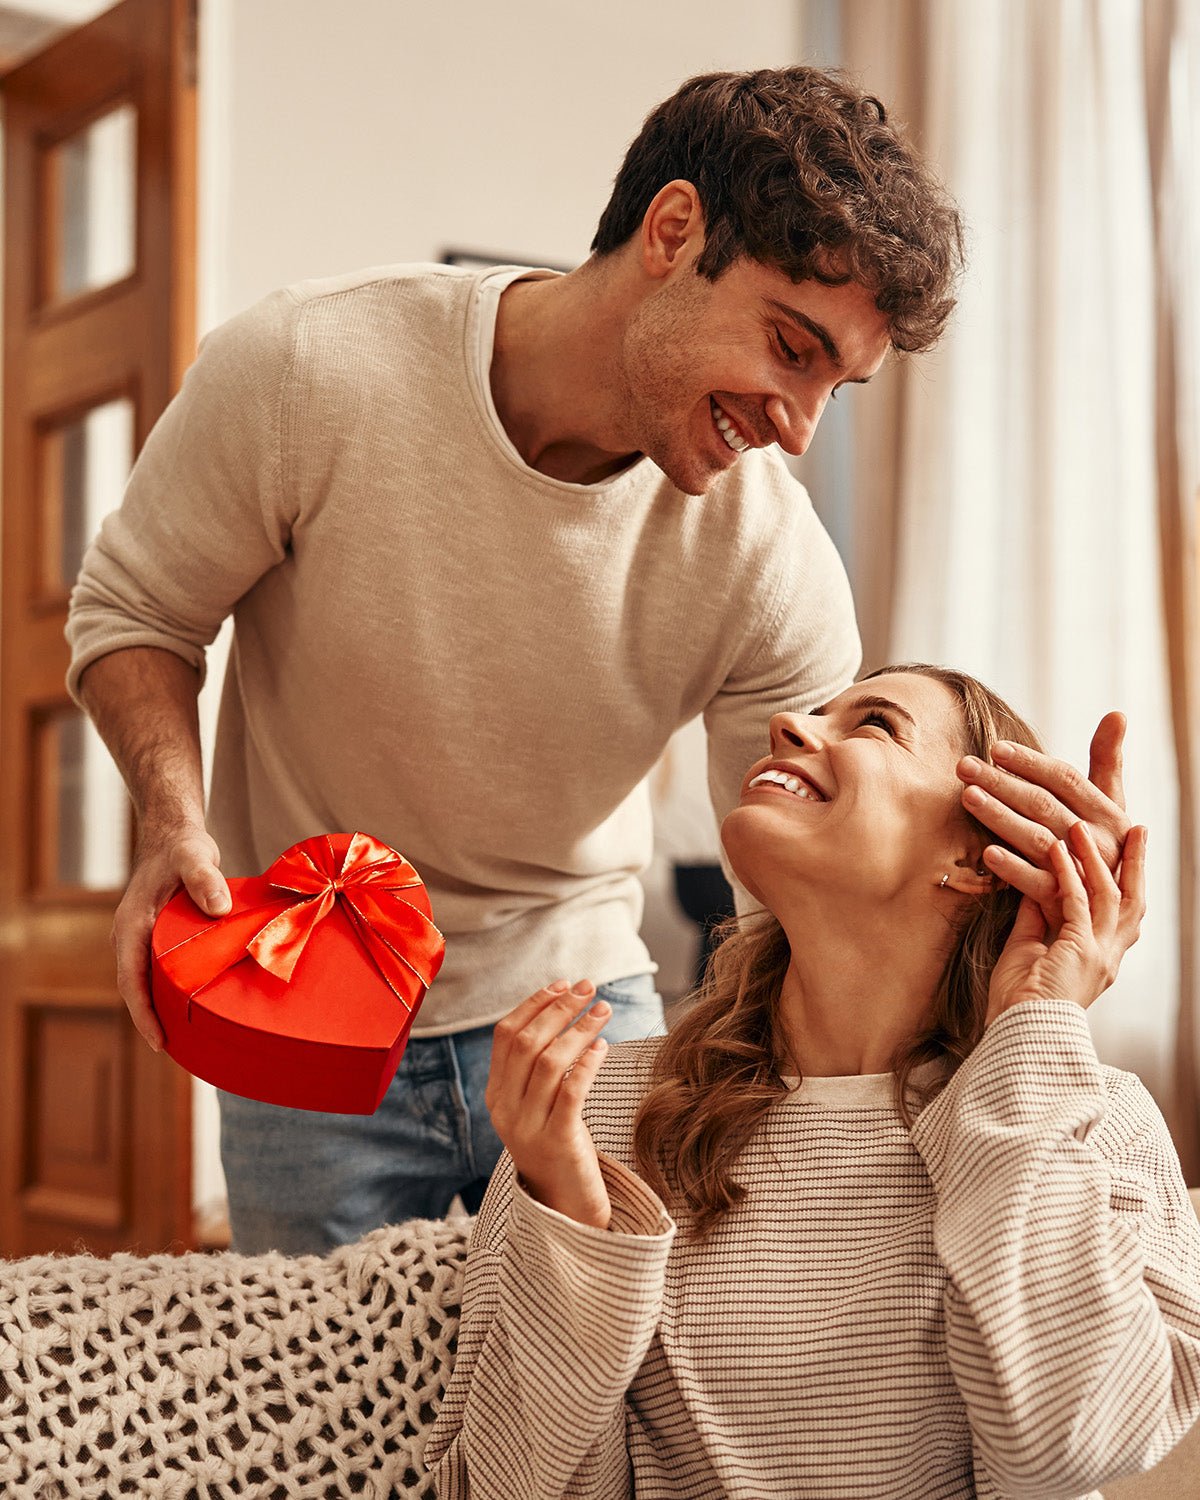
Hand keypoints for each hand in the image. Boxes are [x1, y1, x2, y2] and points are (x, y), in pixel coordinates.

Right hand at [112, 823, 230, 1050]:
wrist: (171, 835)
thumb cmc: (183, 847)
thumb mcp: (195, 856)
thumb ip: (205, 878)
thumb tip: (218, 909)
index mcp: (132, 924)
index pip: (131, 980)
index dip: (143, 1013)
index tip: (159, 1042)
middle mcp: (129, 936)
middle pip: (136, 989)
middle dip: (152, 1021)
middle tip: (180, 1051)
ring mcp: (139, 938)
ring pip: (146, 981)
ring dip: (160, 1008)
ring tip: (188, 1039)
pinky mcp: (153, 937)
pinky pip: (156, 970)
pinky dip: (169, 990)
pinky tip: (191, 1005)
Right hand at [486, 980, 611, 1228]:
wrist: (565, 1204)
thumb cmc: (558, 1142)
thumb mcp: (537, 1103)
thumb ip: (538, 1066)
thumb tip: (561, 1008)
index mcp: (496, 1094)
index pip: (505, 1035)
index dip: (534, 1004)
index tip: (563, 984)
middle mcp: (505, 1109)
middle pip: (526, 1042)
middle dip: (559, 1009)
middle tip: (589, 987)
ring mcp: (528, 1127)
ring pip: (548, 1062)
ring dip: (578, 1029)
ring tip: (603, 1010)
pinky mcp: (557, 1141)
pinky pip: (570, 1092)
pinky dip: (586, 1064)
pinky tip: (602, 1047)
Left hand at [958, 712, 1130, 907]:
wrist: (1100, 915)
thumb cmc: (1096, 847)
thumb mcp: (1108, 807)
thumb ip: (1107, 762)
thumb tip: (1117, 712)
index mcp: (1110, 815)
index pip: (1066, 780)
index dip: (1031, 763)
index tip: (995, 748)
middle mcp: (1098, 842)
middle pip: (1044, 805)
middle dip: (1002, 782)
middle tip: (964, 766)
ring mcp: (1082, 874)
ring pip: (1036, 839)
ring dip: (1000, 816)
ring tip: (967, 796)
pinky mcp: (1064, 904)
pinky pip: (1036, 884)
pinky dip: (1012, 868)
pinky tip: (985, 853)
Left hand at [986, 823, 1146, 1024]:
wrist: (1016, 1033)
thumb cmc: (1016, 1001)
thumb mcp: (1027, 948)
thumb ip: (1036, 917)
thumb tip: (1036, 885)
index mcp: (1099, 959)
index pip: (1121, 912)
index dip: (1126, 880)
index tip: (1127, 851)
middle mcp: (1108, 956)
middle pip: (1133, 901)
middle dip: (1136, 864)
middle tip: (1137, 829)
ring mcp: (1098, 954)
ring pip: (1109, 896)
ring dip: (1094, 859)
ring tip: (1081, 827)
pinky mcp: (1080, 951)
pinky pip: (1078, 903)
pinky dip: (1067, 874)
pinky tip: (1058, 850)